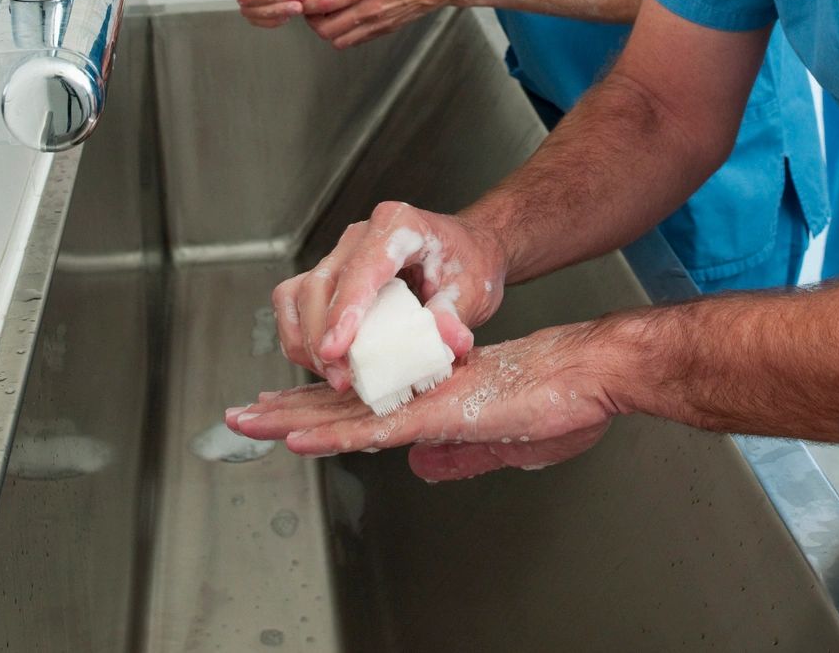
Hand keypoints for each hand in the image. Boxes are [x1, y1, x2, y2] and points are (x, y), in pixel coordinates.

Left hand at [226, 324, 620, 480]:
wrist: (594, 371)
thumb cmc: (567, 399)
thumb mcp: (508, 443)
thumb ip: (461, 454)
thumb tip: (419, 467)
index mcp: (437, 398)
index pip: (367, 406)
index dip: (322, 408)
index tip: (284, 410)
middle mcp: (422, 392)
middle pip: (344, 402)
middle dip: (289, 409)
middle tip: (244, 414)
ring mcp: (427, 399)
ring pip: (346, 411)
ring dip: (292, 417)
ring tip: (247, 421)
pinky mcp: (440, 412)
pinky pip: (374, 426)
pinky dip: (332, 432)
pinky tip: (298, 436)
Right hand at [269, 200, 507, 391]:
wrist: (467, 251)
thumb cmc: (468, 262)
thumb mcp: (473, 290)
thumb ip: (456, 314)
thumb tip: (449, 340)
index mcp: (399, 225)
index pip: (361, 269)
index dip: (344, 311)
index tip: (335, 350)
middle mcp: (361, 235)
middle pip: (320, 284)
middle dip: (322, 337)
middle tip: (343, 379)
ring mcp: (341, 254)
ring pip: (299, 294)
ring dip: (306, 340)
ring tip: (335, 375)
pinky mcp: (330, 274)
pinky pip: (295, 302)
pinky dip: (300, 336)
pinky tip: (323, 363)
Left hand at [302, 0, 463, 48]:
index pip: (325, 3)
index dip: (307, 3)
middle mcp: (371, 9)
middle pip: (327, 30)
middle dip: (312, 20)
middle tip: (311, 6)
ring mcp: (379, 23)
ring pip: (339, 40)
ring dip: (327, 30)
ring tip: (327, 13)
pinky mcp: (385, 30)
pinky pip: (355, 40)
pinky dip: (343, 33)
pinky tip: (344, 16)